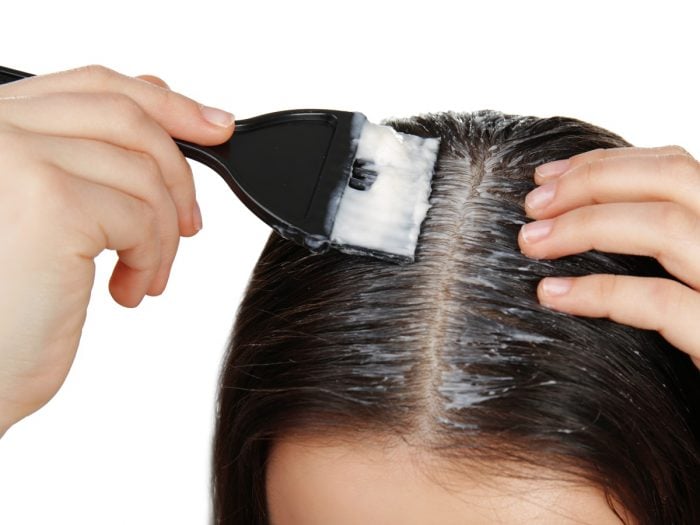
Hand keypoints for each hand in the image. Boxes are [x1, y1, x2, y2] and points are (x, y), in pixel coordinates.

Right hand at [0, 65, 234, 434]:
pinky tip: (129, 290)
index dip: (164, 102)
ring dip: (162, 232)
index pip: (94, 85)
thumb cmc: (4, 307)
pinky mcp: (50, 201)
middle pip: (126, 115)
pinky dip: (152, 257)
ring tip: (147, 274)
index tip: (212, 126)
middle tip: (192, 221)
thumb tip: (160, 112)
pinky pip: (141, 216)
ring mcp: (16, 157)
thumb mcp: (45, 212)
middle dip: (180, 167)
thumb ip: (87, 155)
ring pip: (143, 172)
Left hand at [518, 145, 699, 370]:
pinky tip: (551, 295)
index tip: (545, 175)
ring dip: (584, 226)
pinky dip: (600, 292)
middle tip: (531, 204)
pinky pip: (659, 302)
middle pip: (672, 179)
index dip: (605, 163)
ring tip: (530, 242)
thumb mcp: (687, 276)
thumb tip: (576, 213)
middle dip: (591, 182)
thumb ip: (660, 245)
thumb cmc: (695, 333)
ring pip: (665, 227)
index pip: (675, 167)